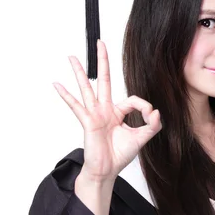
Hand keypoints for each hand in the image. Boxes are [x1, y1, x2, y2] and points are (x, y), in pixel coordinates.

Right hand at [52, 39, 161, 181]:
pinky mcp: (87, 121)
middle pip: (103, 80)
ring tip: (72, 57)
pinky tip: (57, 84)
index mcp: (117, 113)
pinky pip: (76, 105)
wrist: (106, 171)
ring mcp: (94, 114)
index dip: (145, 106)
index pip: (133, 100)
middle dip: (103, 61)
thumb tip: (157, 111)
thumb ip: (152, 125)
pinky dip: (66, 95)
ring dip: (79, 72)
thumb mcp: (142, 138)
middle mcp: (105, 110)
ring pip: (87, 88)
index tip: (151, 116)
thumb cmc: (119, 155)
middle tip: (100, 43)